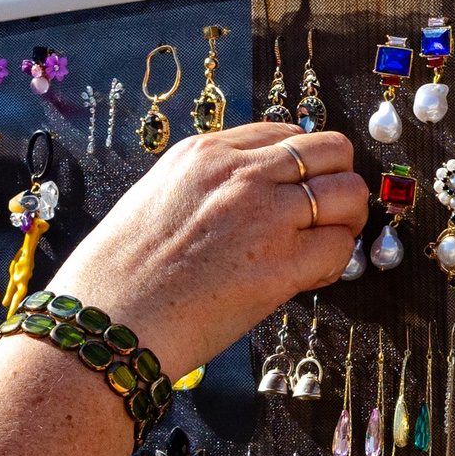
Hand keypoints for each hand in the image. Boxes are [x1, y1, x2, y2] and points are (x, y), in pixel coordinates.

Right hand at [43, 123, 367, 380]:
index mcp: (205, 153)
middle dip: (336, 180)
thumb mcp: (156, 198)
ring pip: (349, 193)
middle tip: (327, 213)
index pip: (285, 133)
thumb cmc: (117, 275)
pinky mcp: (279, 266)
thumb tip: (250, 198)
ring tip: (324, 245)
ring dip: (345, 220)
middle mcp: (240, 174)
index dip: (302, 164)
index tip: (299, 188)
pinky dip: (335, 262)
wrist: (105, 322)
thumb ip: (207, 187)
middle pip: (330, 150)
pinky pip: (339, 248)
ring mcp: (264, 217)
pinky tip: (309, 277)